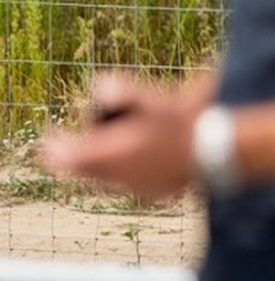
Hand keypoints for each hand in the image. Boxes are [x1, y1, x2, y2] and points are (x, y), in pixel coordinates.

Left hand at [42, 73, 199, 200]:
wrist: (216, 149)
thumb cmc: (182, 122)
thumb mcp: (150, 98)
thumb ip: (120, 90)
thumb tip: (100, 86)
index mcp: (109, 154)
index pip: (63, 158)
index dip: (53, 146)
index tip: (52, 137)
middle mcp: (117, 177)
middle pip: (82, 171)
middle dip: (79, 154)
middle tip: (83, 140)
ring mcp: (136, 188)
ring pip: (104, 179)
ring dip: (103, 164)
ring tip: (115, 145)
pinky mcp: (153, 194)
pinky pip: (128, 185)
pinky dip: (126, 172)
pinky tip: (142, 157)